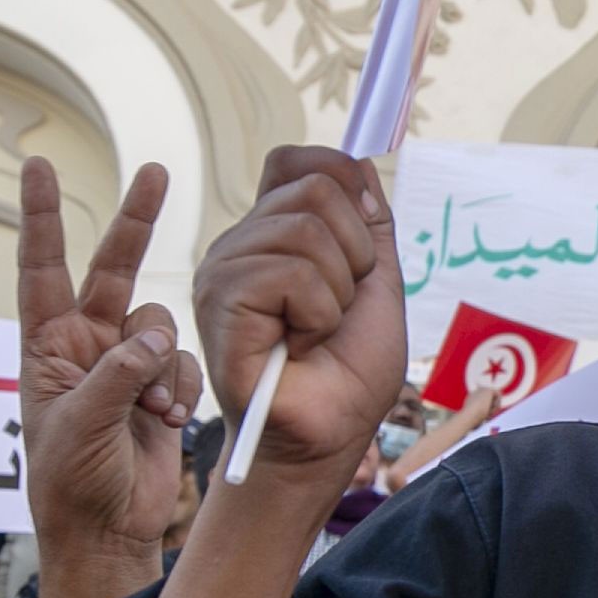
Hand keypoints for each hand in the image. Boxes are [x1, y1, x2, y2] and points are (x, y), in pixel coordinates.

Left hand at [17, 159, 207, 563]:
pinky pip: (183, 363)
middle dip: (137, 223)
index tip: (37, 166)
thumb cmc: (69, 483)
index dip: (42, 216)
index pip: (42, 267)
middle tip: (157, 172)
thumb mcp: (79, 424)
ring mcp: (126, 365)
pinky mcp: (160, 388)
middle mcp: (87, 345)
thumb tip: (156, 339)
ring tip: (152, 413)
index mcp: (47, 346)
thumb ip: (117, 374)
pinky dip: (181, 388)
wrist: (106, 532)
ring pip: (161, 326)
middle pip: (114, 268)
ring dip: (163, 366)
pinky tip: (169, 422)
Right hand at [191, 144, 408, 479]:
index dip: (341, 181)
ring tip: (317, 331)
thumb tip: (359, 160)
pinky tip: (301, 345)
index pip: (297, 161)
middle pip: (316, 187)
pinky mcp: (220, 300)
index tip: (364, 243)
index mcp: (273, 234)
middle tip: (338, 308)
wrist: (328, 438)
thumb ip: (369, 223)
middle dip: (357, 252)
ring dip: (338, 290)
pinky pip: (291, 272)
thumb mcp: (377, 283)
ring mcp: (223, 269)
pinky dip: (319, 314)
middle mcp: (241, 243)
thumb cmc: (347, 374)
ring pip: (308, 228)